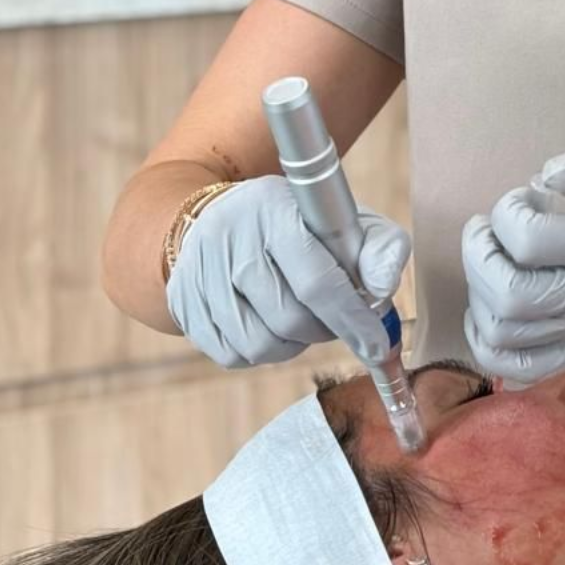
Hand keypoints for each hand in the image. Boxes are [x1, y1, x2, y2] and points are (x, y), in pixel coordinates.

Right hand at [166, 174, 410, 367]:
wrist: (221, 217)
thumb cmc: (300, 226)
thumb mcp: (347, 223)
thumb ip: (380, 249)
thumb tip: (382, 288)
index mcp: (274, 210)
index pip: (318, 281)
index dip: (352, 320)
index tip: (377, 344)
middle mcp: (228, 238)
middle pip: (289, 319)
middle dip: (325, 330)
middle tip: (334, 318)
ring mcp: (198, 272)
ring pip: (260, 345)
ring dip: (292, 344)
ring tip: (298, 316)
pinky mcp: (182, 302)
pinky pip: (233, 354)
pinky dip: (261, 350)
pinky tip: (267, 322)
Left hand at [462, 139, 564, 380]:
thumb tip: (547, 176)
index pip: (527, 240)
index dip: (508, 211)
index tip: (523, 198)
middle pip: (508, 294)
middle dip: (478, 255)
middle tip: (488, 230)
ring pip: (502, 330)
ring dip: (479, 292)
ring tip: (491, 263)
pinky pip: (515, 365)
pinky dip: (487, 343)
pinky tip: (487, 310)